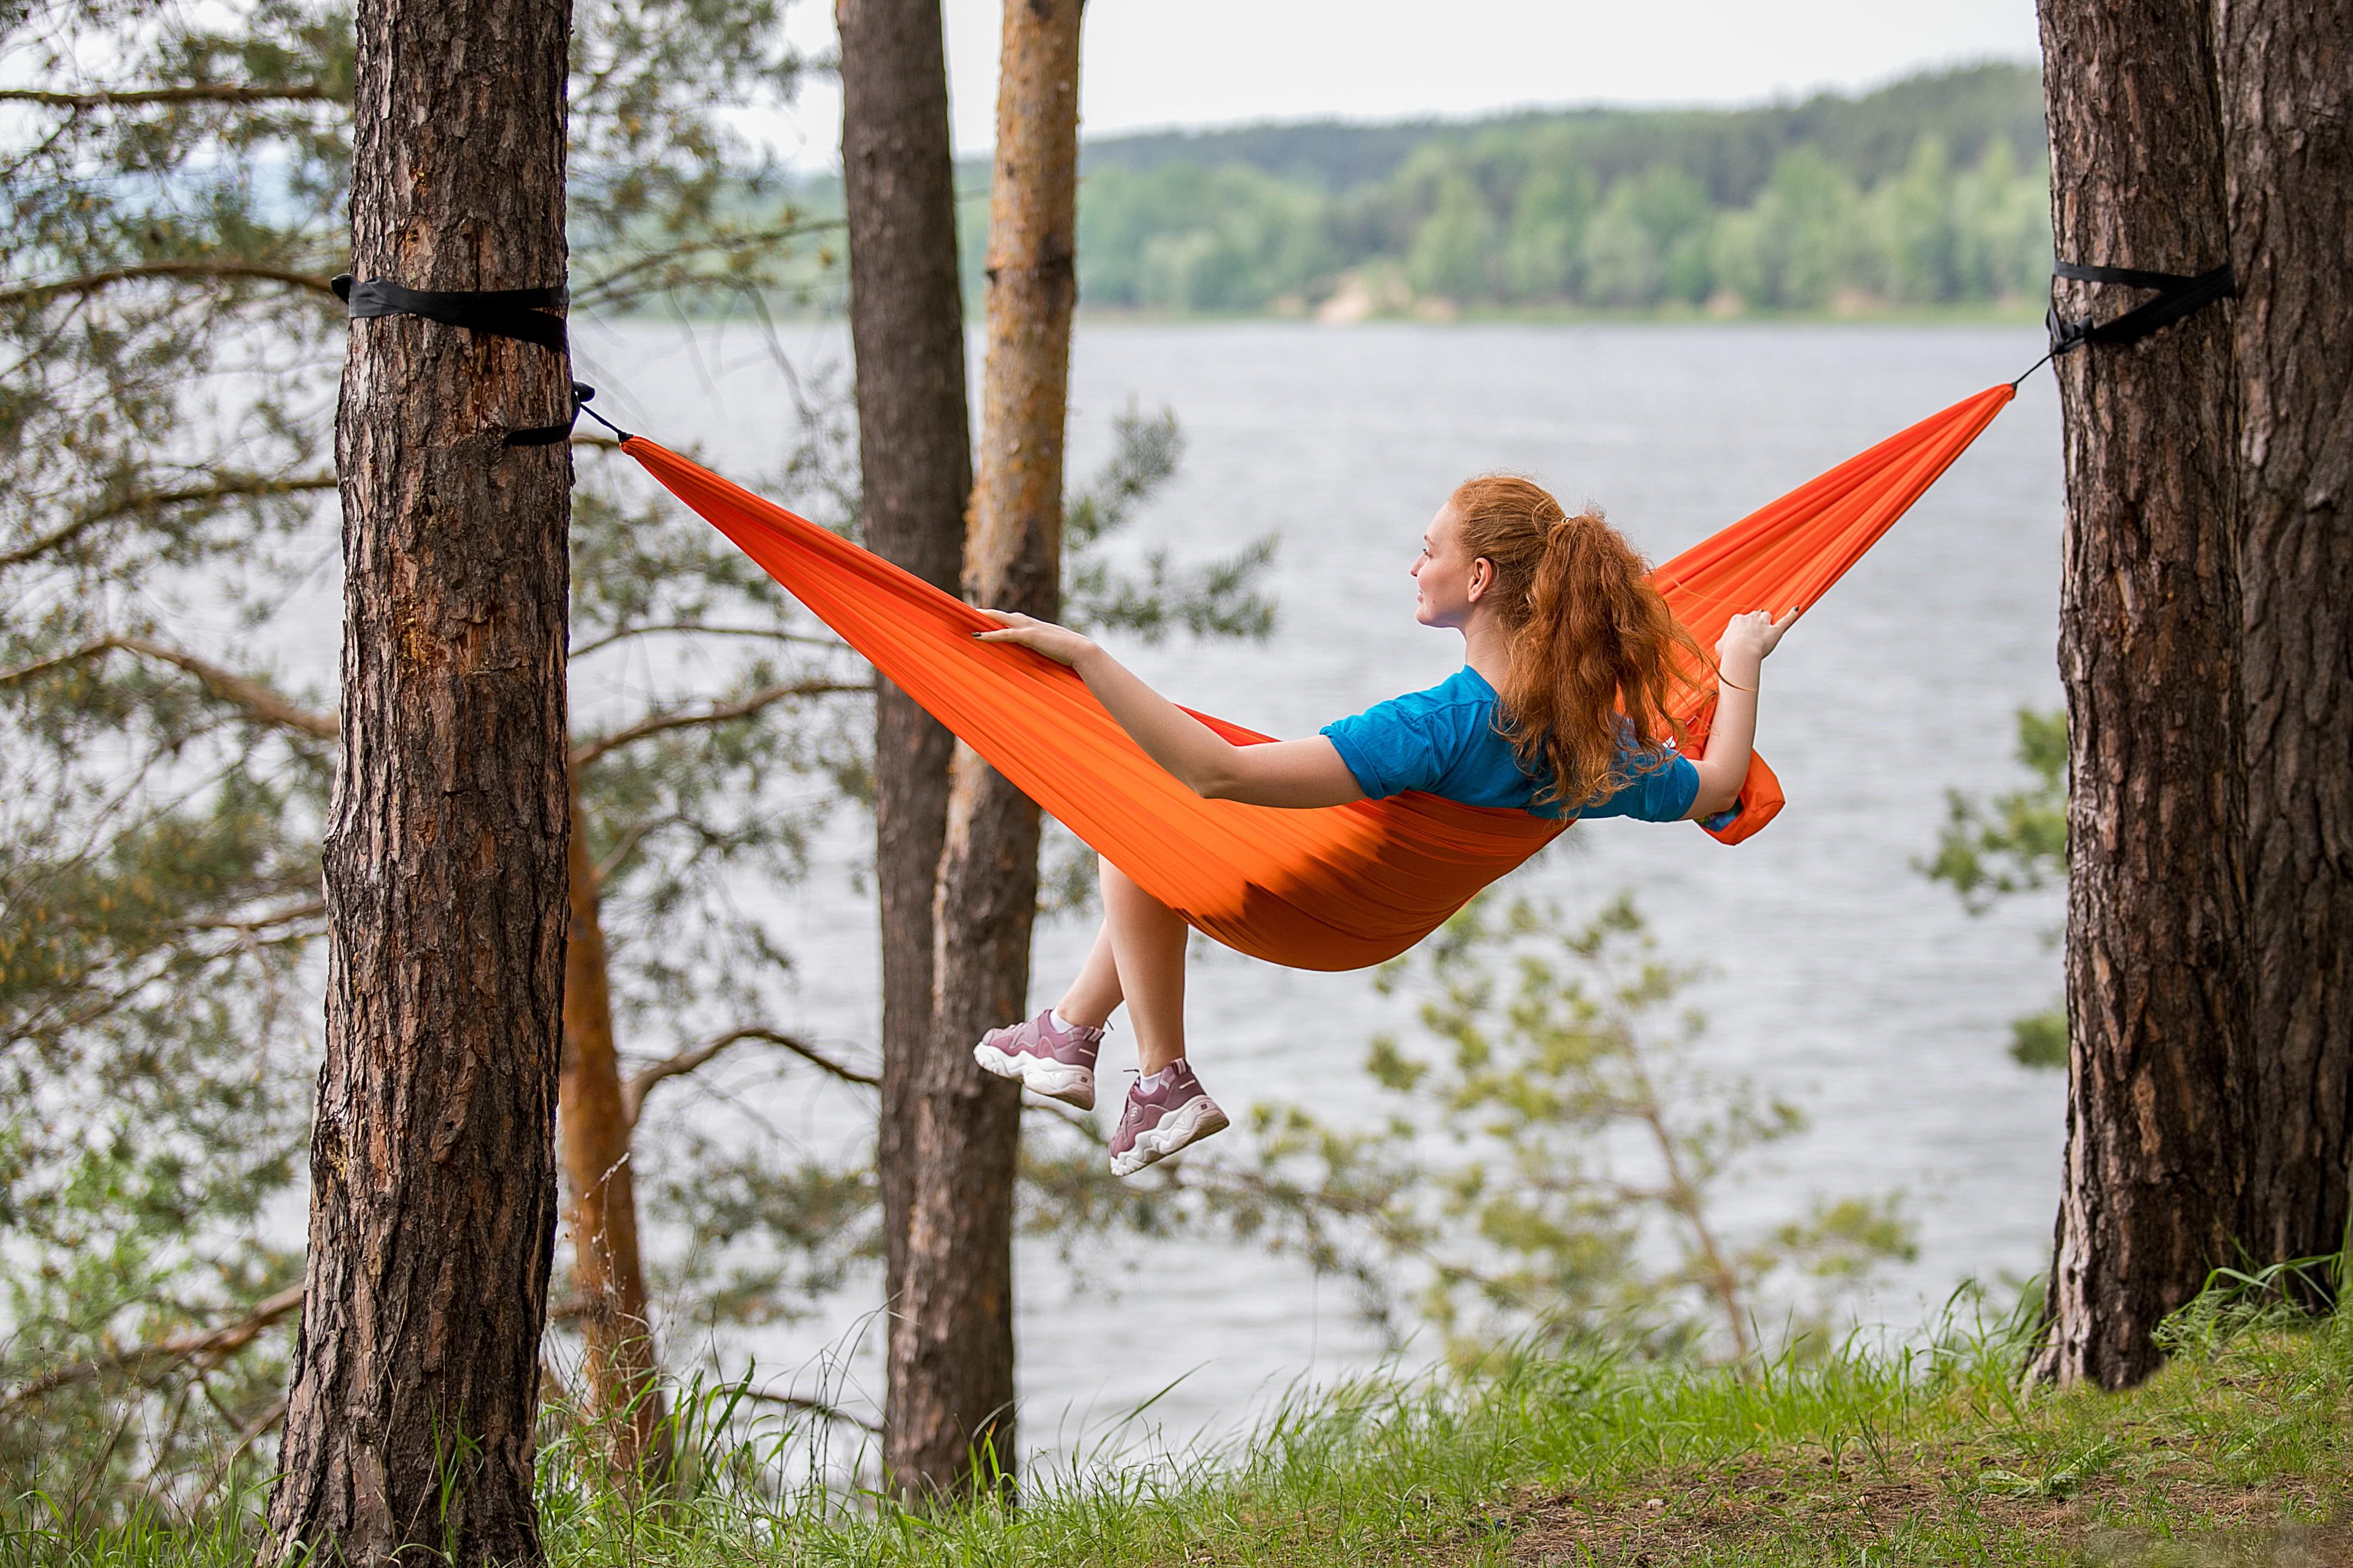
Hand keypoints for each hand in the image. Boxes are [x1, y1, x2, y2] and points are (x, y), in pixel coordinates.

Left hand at [973, 609, 1095, 667]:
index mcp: (1037, 626)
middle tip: (973, 612)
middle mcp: (1031, 623)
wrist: (1082, 651)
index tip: (989, 617)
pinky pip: (1005, 634)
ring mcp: (1030, 628)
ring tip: (971, 617)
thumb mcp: (1054, 649)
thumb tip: (1044, 654)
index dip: (1002, 618)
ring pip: (1002, 619)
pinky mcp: (1029, 636)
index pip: (1015, 619)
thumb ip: (1046, 648)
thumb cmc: (1071, 654)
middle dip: (989, 613)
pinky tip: (977, 636)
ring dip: (986, 618)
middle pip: (1005, 615)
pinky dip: (990, 635)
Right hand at [1715, 607, 1798, 684]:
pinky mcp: (1776, 630)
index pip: (1741, 619)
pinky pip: (1786, 620)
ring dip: (1767, 620)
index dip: (1743, 627)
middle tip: (1755, 631)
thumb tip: (1721, 645)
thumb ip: (1723, 643)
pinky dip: (1792, 615)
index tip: (1742, 634)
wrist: (1742, 652)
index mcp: (1737, 620)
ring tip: (1768, 625)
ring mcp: (1764, 623)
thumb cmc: (1730, 651)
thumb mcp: (1720, 646)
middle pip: (1755, 615)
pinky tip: (1796, 609)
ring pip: (1767, 615)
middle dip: (1756, 621)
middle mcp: (1751, 618)